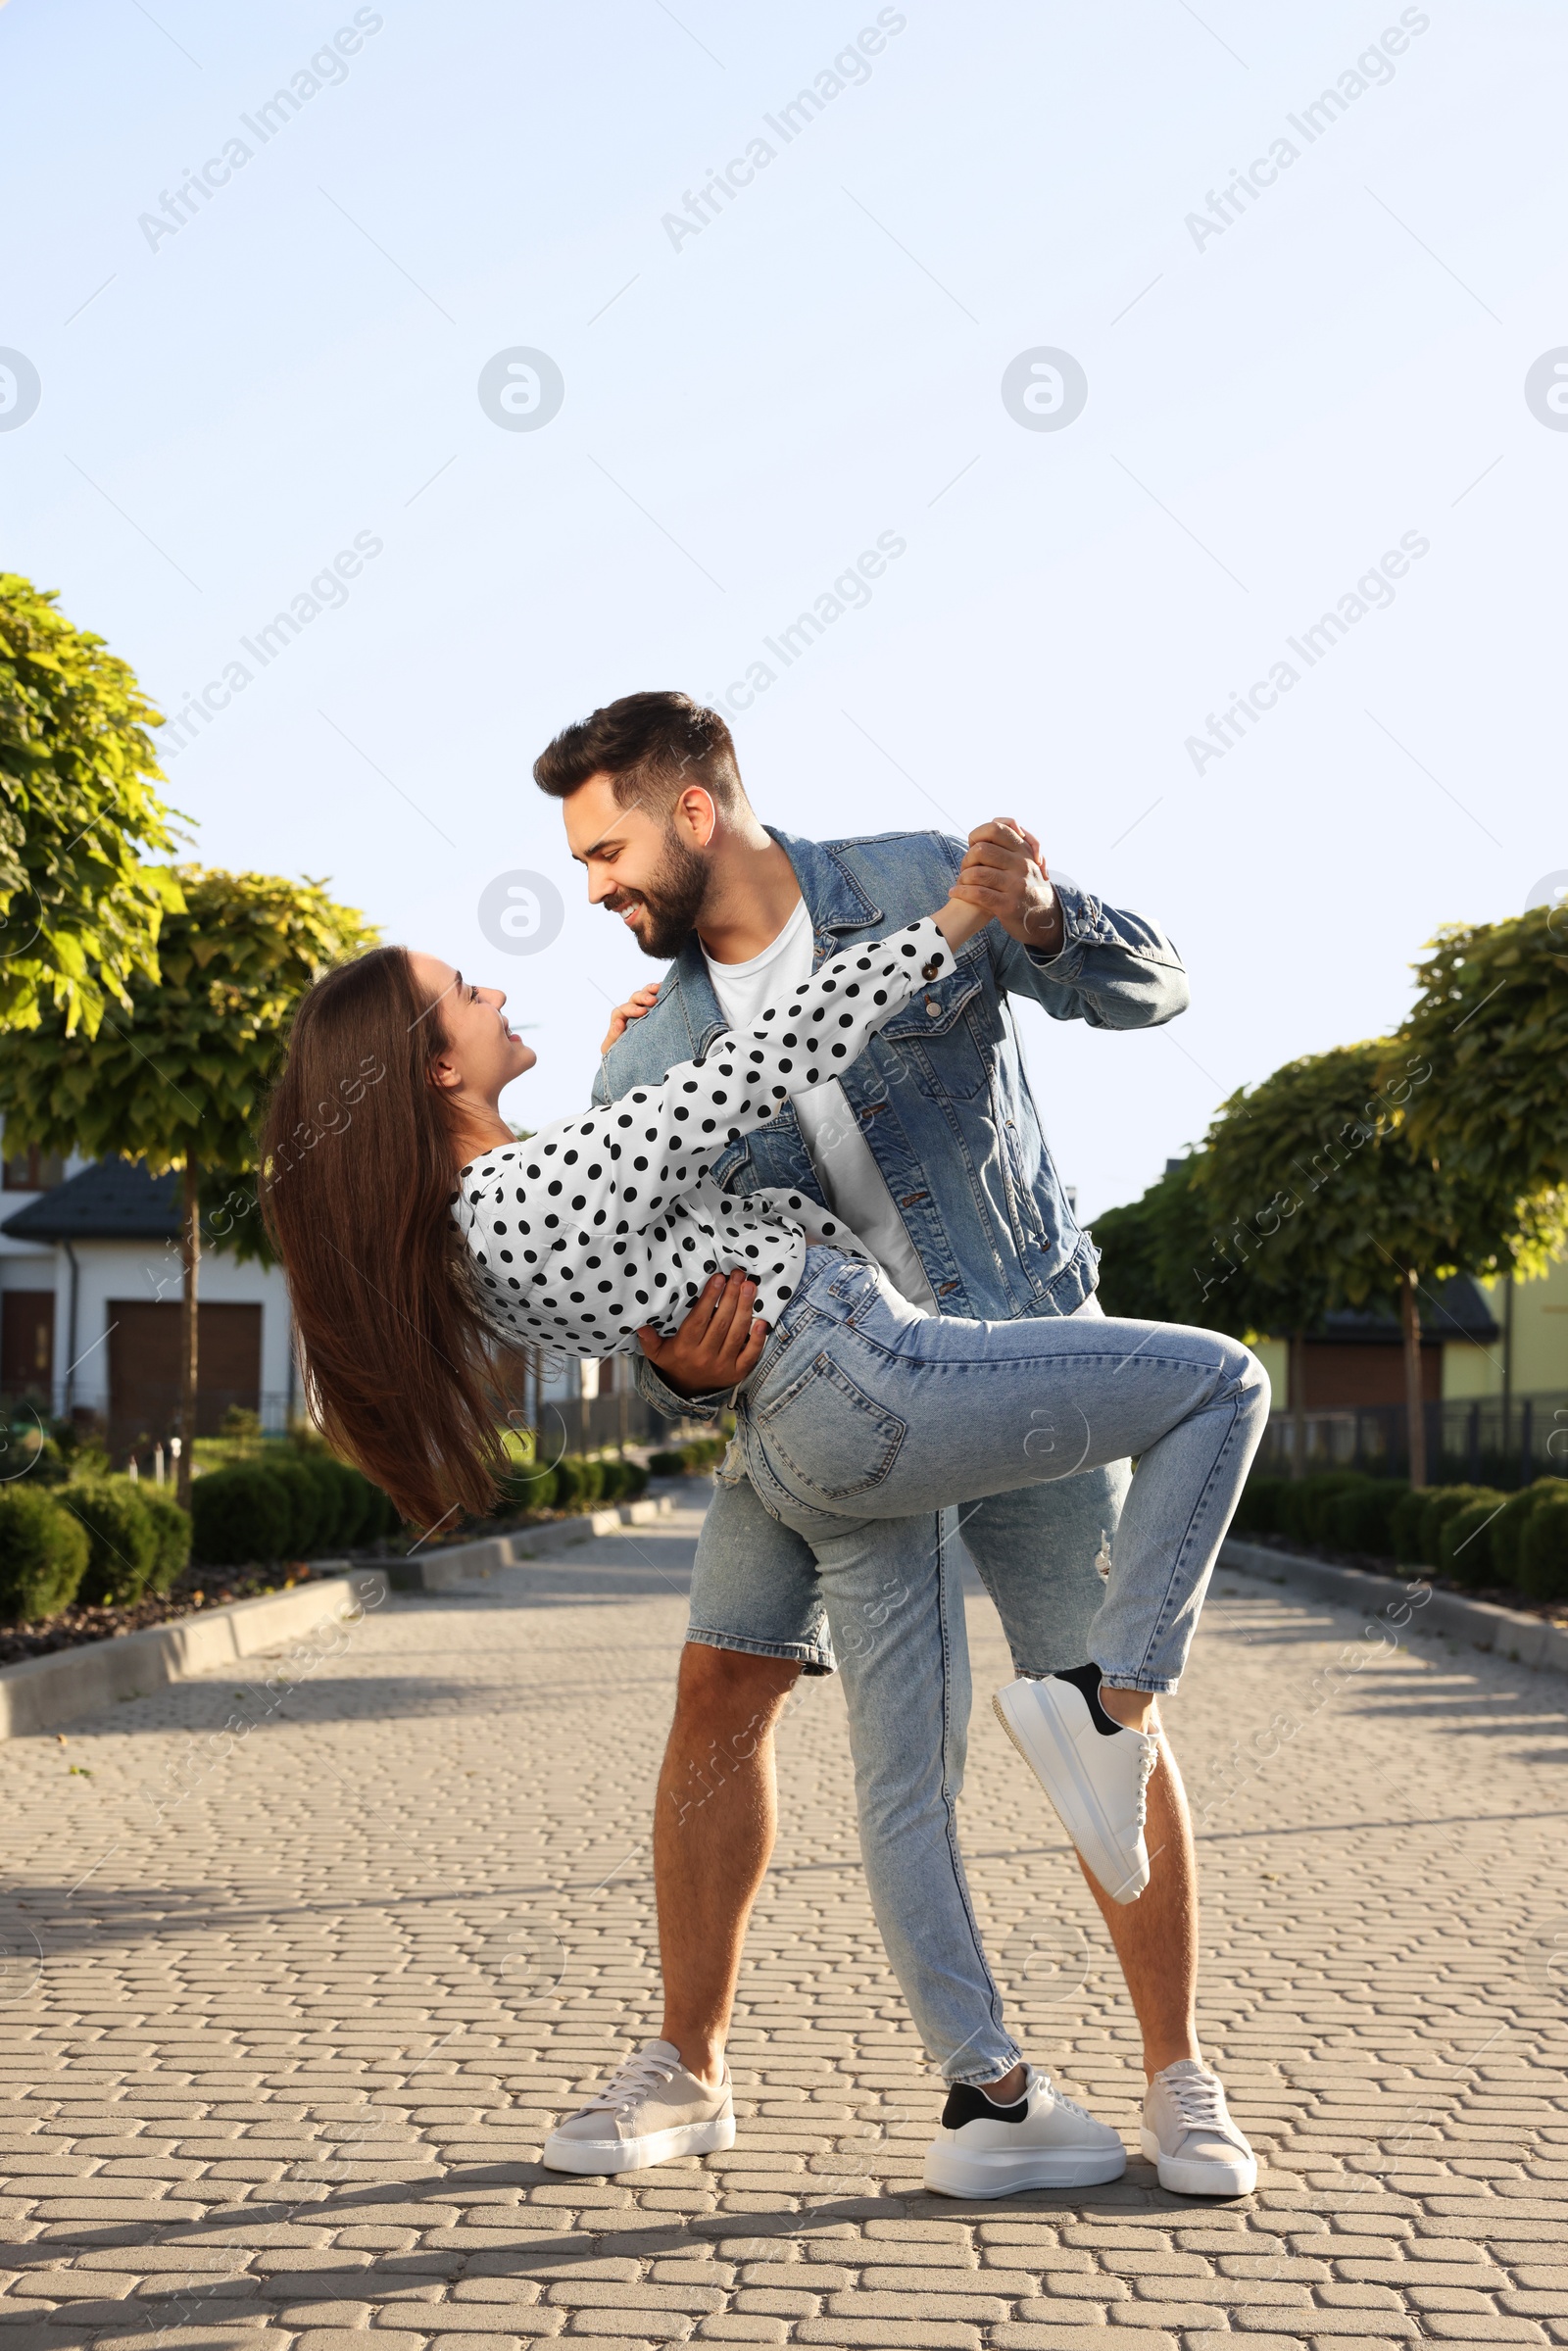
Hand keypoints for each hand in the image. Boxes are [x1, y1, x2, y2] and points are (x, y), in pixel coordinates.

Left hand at [600, 983, 660, 1053]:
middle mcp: (631, 1012)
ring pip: (645, 994)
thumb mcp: (613, 1048)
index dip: (631, 1009)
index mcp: (620, 1020)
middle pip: (634, 999)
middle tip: (653, 1001)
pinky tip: (666, 987)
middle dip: (643, 998)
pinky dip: (661, 989)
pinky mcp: (655, 1008)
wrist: (634, 1060)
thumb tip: (619, 1022)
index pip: (622, 1010)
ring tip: (659, 988)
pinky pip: (656, 995)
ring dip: (651, 990)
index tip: (642, 1012)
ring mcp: (644, 1009)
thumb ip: (613, 1036)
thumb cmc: (622, 1053)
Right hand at [637, 1270, 768, 1396]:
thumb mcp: (657, 1353)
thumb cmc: (674, 1362)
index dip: (710, 1298)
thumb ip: (648, 1339)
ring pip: (737, 1334)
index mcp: (685, 1348)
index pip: (699, 1319)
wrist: (687, 1391)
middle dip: (732, 1296)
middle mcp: (705, 1357)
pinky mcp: (737, 1373)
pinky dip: (758, 1339)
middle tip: (739, 1276)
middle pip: (721, 1323)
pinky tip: (761, 1321)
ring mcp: (723, 1366)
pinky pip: (750, 1355)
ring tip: (750, 1287)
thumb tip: (640, 1325)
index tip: (718, 1278)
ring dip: (746, 1309)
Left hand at [947, 818, 1063, 954]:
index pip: (996, 828)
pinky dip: (961, 892)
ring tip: (960, 883)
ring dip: (963, 878)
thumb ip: (1011, 843)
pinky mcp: (1009, 905)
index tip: (973, 846)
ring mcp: (1016, 885)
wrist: (1043, 919)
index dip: (977, 835)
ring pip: (977, 873)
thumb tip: (994, 821)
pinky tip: (954, 892)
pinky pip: (977, 894)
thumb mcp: (1026, 860)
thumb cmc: (1026, 887)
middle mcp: (1022, 865)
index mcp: (1024, 851)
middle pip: (981, 850)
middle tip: (965, 869)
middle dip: (967, 859)